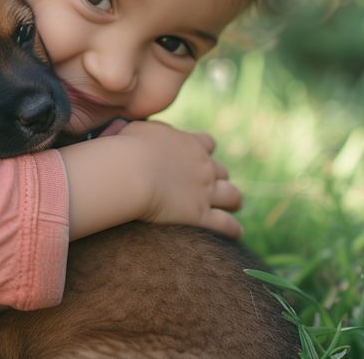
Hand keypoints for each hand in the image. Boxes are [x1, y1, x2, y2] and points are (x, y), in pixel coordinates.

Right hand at [122, 120, 242, 238]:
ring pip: (233, 196)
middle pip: (222, 171)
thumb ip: (151, 132)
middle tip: (209, 186)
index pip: (207, 143)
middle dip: (217, 178)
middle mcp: (203, 166)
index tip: (195, 157)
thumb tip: (147, 137)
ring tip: (232, 207)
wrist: (131, 172)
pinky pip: (227, 225)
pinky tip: (235, 233)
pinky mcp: (200, 215)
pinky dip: (233, 229)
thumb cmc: (128, 149)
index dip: (203, 151)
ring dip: (232, 200)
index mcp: (190, 143)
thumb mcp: (139, 129)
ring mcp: (205, 191)